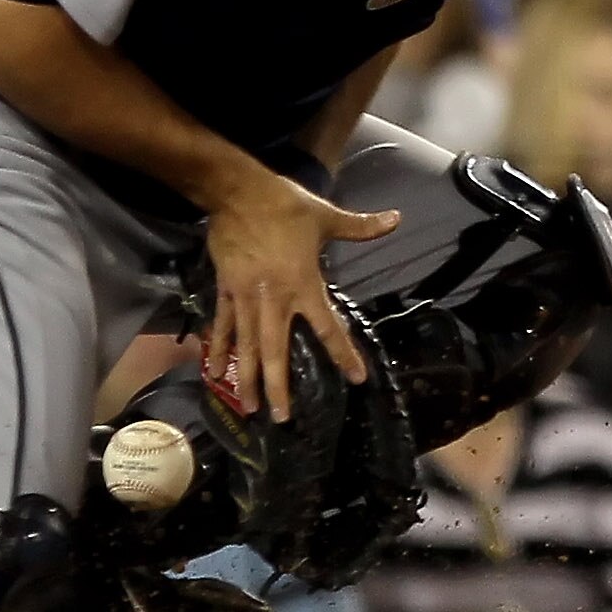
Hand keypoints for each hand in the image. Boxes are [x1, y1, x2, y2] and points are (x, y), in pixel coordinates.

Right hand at [199, 166, 399, 421]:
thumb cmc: (285, 206)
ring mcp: (246, 298)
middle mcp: (274, 300)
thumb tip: (396, 219)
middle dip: (278, 387)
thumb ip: (360, 226)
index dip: (343, 354)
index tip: (356, 378)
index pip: (328, 328)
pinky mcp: (226, 290)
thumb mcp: (326, 217)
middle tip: (281, 418)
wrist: (238, 193)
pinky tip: (215, 372)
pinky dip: (218, 349)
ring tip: (249, 407)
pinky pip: (223, 325)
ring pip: (247, 346)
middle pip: (277, 351)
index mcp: (303, 285)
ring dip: (248, 378)